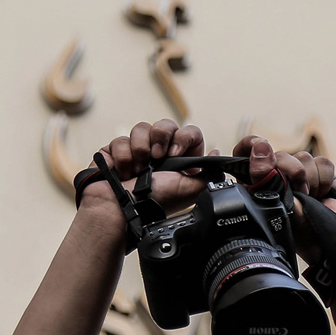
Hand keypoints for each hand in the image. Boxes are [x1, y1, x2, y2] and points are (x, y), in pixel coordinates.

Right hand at [80, 119, 207, 213]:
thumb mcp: (189, 189)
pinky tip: (123, 172)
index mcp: (179, 161)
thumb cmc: (154, 201)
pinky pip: (121, 140)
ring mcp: (137, 151)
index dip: (183, 138)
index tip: (175, 153)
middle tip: (156, 156)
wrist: (121, 209)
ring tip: (137, 170)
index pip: (189, 133)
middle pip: (165, 125)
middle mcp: (159, 154)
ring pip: (141, 128)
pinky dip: (122, 156)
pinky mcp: (117, 151)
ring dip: (139, 149)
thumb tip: (218, 156)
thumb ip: (208, 174)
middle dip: (160, 138)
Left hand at [232, 136, 335, 263]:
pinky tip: (322, 196)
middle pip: (279, 153)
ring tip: (310, 200)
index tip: (260, 148)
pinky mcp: (321, 174)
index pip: (246, 153)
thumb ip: (265, 175)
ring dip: (309, 181)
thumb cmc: (299, 233)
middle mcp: (278, 176)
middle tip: (296, 194)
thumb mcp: (275, 205)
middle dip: (290, 172)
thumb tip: (262, 147)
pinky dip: (325, 181)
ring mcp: (300, 174)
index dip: (251, 145)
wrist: (330, 244)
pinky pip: (323, 163)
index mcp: (258, 184)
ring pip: (303, 157)